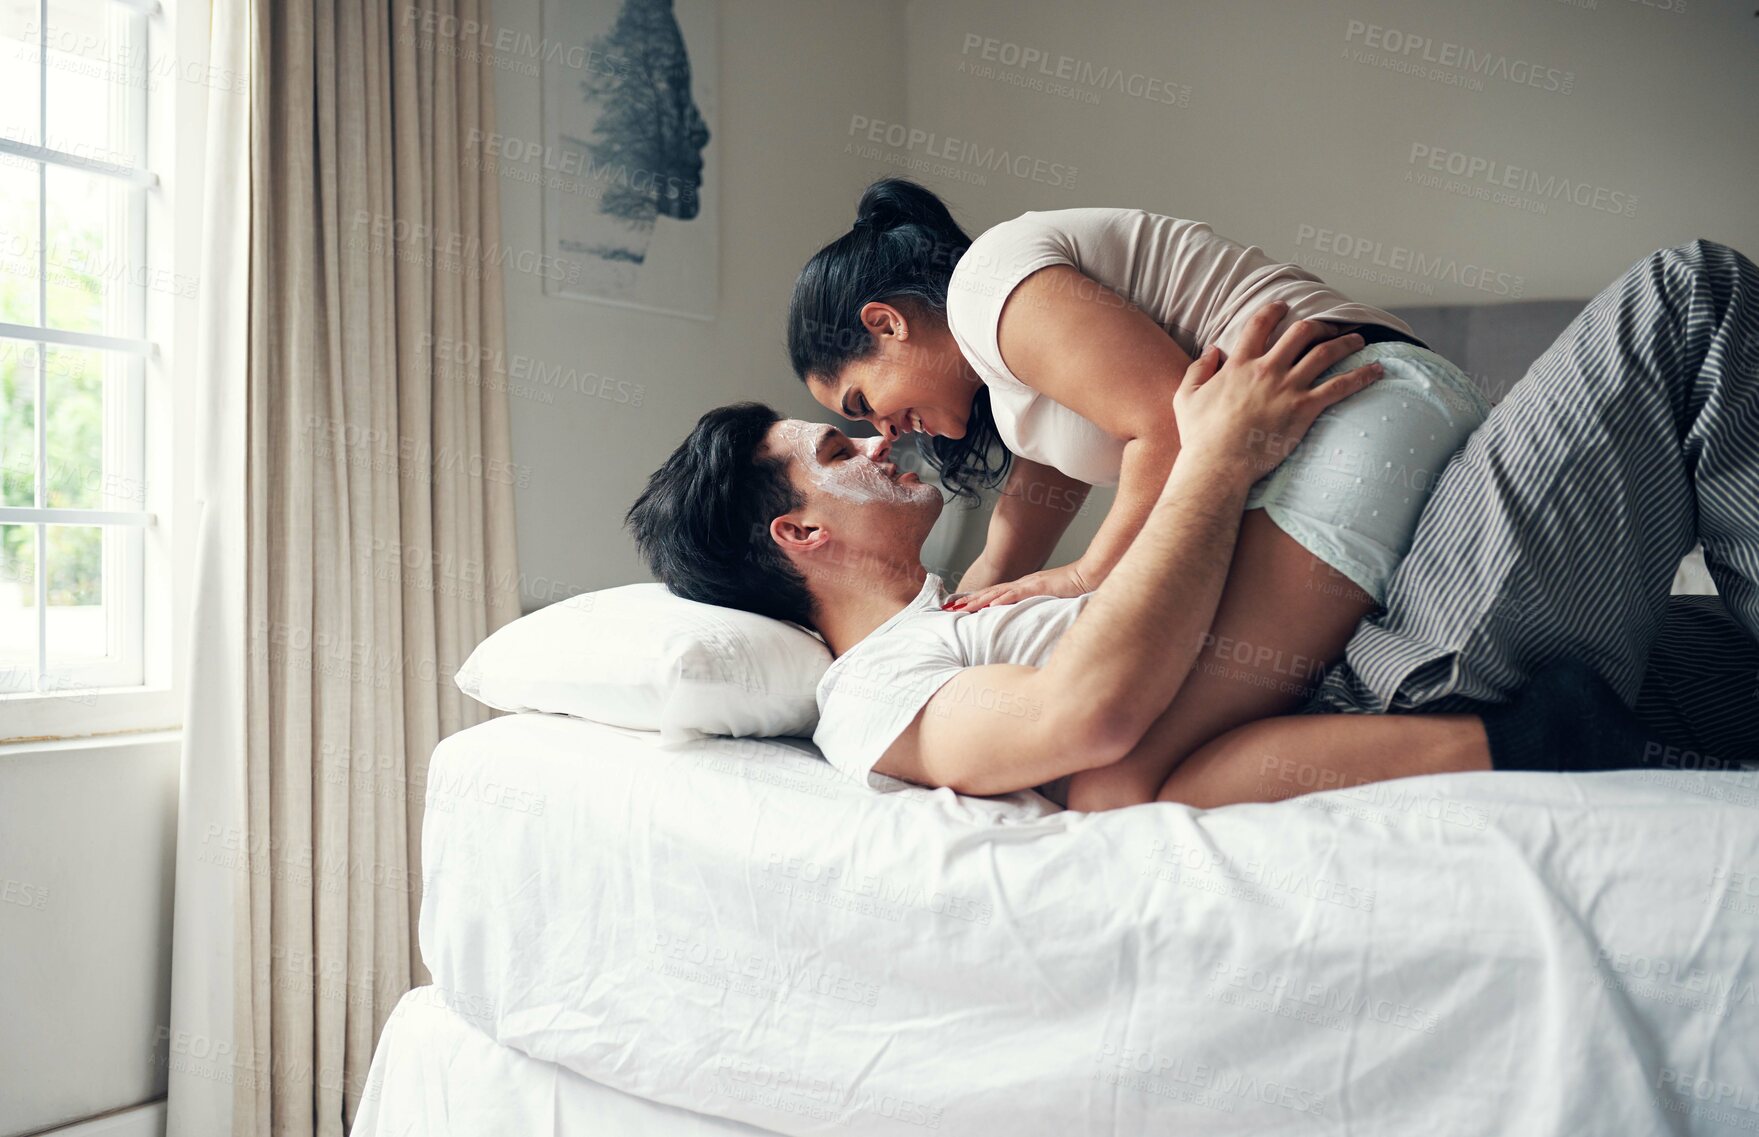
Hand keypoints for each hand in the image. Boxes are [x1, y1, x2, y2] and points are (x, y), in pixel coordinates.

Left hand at [943, 562, 1094, 611]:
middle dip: (967, 601)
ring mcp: (1028, 584)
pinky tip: (989, 605)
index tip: (958, 608)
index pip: (993, 595)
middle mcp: (1021, 584)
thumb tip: (1026, 619)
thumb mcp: (1049, 600)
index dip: (975, 601)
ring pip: (996, 593)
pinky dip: (1001, 600)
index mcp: (1023, 588)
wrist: (1088, 575)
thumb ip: (1036, 607)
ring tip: (959, 609)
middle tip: (948, 609)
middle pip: (989, 593)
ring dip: (977, 601)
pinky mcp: (1038, 587)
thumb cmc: (1073, 589)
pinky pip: (1015, 594)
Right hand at [1171, 302, 1383, 481]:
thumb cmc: (1200, 436)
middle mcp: (1267, 370)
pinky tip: (1377, 370)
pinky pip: (1340, 387)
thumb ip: (1198, 369)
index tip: (1284, 306)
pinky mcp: (1304, 409)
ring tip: (1357, 338)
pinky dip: (1361, 376)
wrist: (1218, 465)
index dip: (1274, 310)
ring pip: (1325, 354)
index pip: (1260, 325)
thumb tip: (1212, 350)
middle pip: (1300, 333)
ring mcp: (1288, 388)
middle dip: (1318, 325)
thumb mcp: (1186, 398)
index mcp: (1239, 365)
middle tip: (1328, 326)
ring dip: (1344, 342)